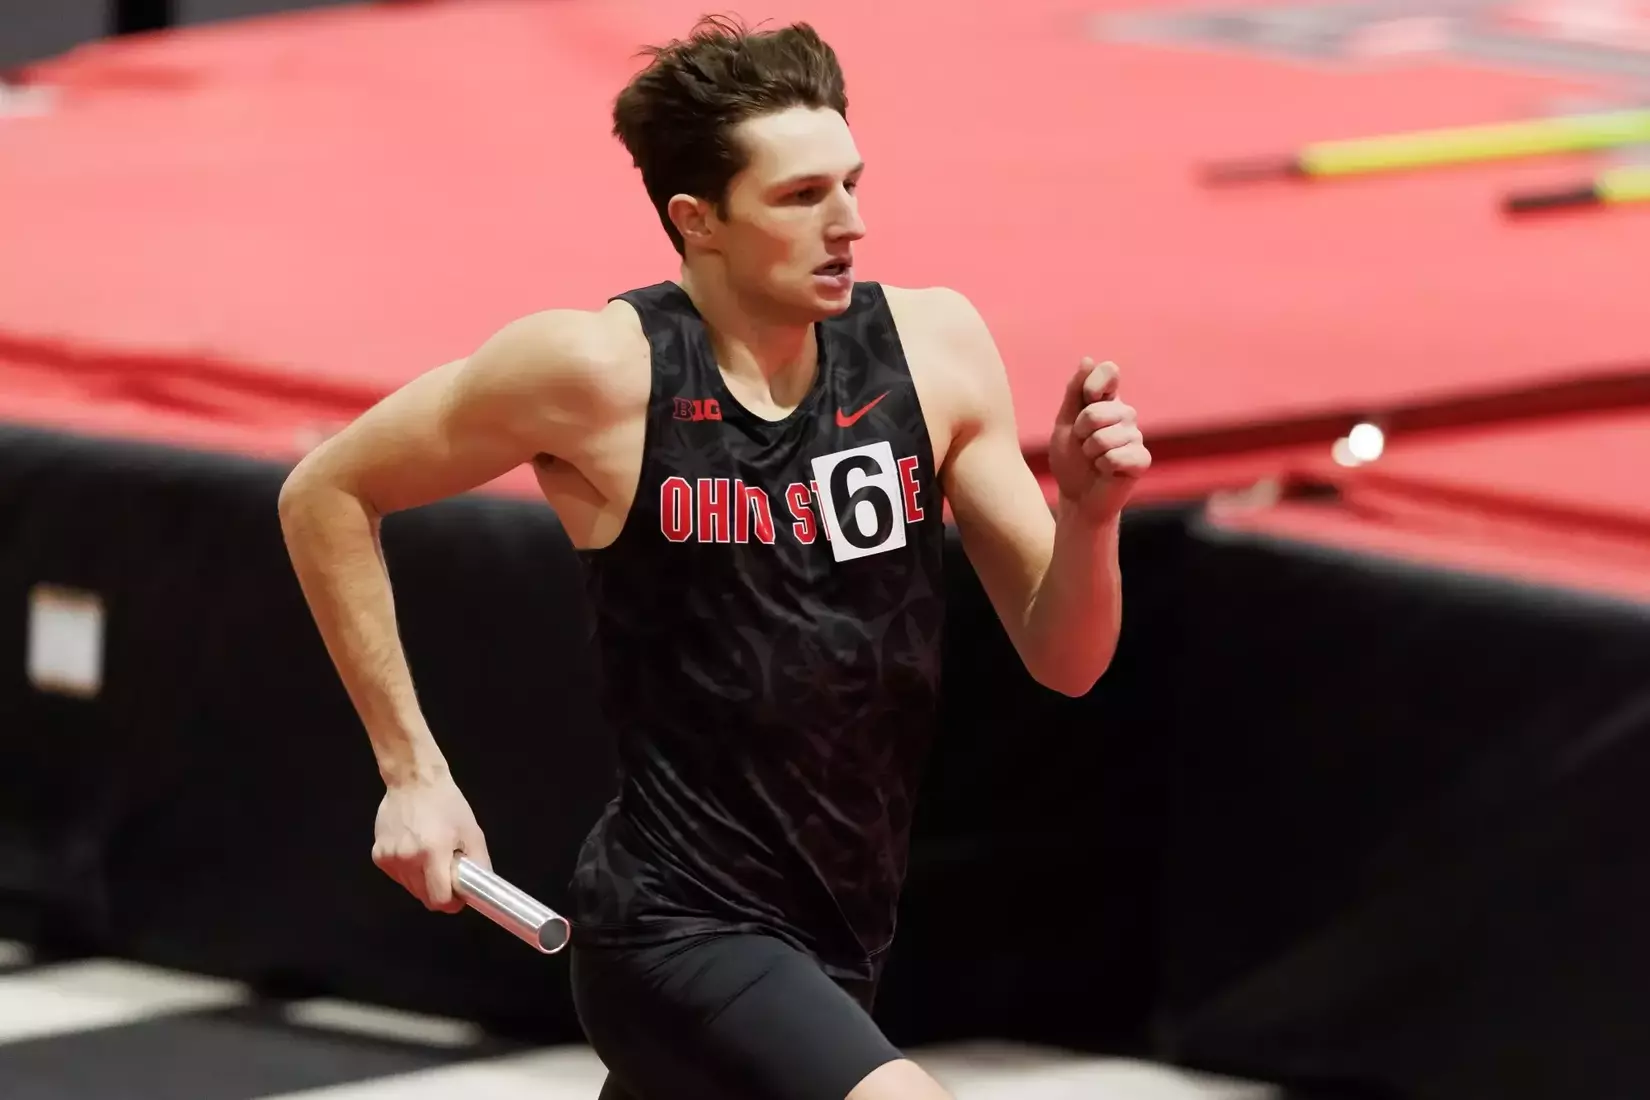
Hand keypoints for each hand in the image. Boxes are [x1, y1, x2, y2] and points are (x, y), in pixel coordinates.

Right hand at [371, 772, 490, 913]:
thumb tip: (479, 890)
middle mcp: (407, 859)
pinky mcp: (377, 855)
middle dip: (439, 891)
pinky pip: (398, 876)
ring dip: (423, 881)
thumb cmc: (447, 804)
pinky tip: (413, 848)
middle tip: (446, 869)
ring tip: (429, 854)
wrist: (413, 780)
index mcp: (433, 852)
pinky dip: (408, 871)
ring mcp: (389, 858)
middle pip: (424, 897)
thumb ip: (478, 863)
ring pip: (411, 889)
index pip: (439, 900)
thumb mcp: (472, 831)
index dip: (452, 902)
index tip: (458, 893)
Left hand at [1047, 358, 1150, 519]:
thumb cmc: (1071, 459)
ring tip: (1094, 459)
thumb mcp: (1064, 422)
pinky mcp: (1141, 460)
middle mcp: (1126, 414)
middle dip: (1080, 432)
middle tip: (1083, 444)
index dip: (1093, 385)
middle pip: (1096, 411)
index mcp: (1108, 400)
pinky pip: (1116, 457)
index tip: (1085, 400)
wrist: (1077, 496)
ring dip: (1089, 453)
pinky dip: (1103, 467)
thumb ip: (1075, 392)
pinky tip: (1107, 471)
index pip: (1109, 372)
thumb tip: (1088, 359)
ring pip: (1103, 438)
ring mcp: (1136, 436)